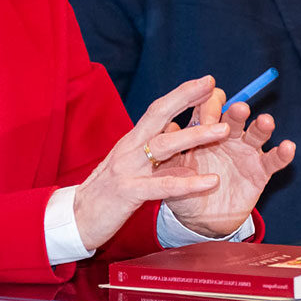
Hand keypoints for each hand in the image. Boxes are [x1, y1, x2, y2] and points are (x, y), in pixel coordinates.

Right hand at [74, 77, 234, 250]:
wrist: (76, 219)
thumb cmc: (105, 191)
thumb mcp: (129, 164)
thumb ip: (151, 148)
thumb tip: (175, 129)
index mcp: (132, 141)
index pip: (158, 110)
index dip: (182, 94)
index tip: (207, 82)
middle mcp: (129, 148)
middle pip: (159, 115)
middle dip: (186, 98)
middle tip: (213, 87)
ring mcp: (128, 169)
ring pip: (165, 146)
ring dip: (196, 136)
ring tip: (224, 130)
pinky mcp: (129, 193)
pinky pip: (164, 186)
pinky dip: (189, 183)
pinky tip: (211, 181)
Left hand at [163, 87, 294, 237]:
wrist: (201, 220)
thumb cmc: (185, 190)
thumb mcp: (173, 173)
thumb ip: (170, 154)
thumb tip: (167, 128)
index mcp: (204, 131)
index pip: (209, 108)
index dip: (208, 109)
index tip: (204, 116)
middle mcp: (228, 136)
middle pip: (234, 116)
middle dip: (236, 112)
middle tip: (238, 109)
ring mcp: (246, 152)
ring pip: (257, 133)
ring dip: (262, 126)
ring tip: (265, 122)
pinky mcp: (261, 171)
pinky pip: (274, 160)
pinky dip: (283, 153)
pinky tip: (287, 147)